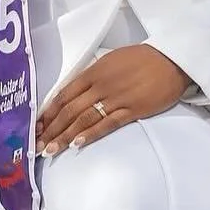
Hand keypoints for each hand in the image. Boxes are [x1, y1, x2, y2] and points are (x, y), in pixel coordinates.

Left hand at [36, 45, 192, 156]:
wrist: (172, 60)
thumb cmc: (142, 59)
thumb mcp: (111, 60)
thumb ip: (92, 76)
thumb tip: (75, 92)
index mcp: (94, 71)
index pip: (64, 94)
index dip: (49, 112)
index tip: (37, 126)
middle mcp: (101, 85)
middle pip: (70, 110)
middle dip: (51, 129)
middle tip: (37, 145)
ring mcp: (116, 98)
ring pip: (84, 119)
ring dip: (65, 136)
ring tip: (51, 150)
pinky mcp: (132, 110)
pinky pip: (107, 124)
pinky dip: (91, 134)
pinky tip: (78, 144)